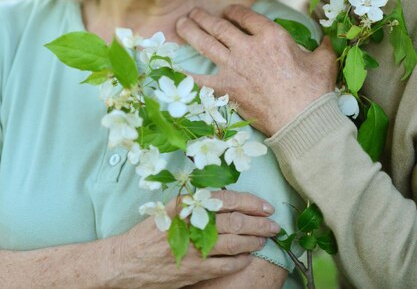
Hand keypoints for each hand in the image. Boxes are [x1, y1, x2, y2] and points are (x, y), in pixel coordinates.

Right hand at [107, 190, 279, 288]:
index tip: (265, 205)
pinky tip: (248, 258)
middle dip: (259, 222)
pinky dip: (239, 261)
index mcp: (187, 203)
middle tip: (274, 224)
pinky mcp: (193, 268)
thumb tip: (225, 201)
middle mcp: (191, 222)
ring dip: (253, 240)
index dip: (250, 202)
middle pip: (235, 220)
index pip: (227, 198)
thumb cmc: (149, 233)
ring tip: (265, 239)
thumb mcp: (170, 209)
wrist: (126, 261)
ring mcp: (193, 247)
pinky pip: (224, 265)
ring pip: (234, 242)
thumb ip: (195, 204)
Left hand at [176, 4, 336, 135]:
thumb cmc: (314, 91)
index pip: (245, 16)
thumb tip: (328, 36)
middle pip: (220, 26)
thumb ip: (322, 45)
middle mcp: (248, 47)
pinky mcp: (225, 88)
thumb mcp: (324, 62)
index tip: (228, 12)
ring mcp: (233, 67)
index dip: (233, 11)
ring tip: (182, 23)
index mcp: (271, 36)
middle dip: (205, 17)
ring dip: (191, 31)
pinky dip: (182, 73)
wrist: (302, 121)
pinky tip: (168, 68)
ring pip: (206, 43)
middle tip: (195, 13)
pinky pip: (198, 79)